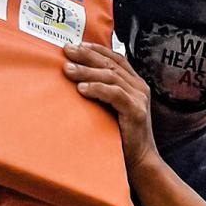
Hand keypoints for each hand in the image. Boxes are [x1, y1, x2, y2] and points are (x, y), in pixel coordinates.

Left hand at [62, 42, 158, 171]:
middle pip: (110, 64)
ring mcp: (139, 98)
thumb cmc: (121, 136)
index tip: (76, 44)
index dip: (96, 50)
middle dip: (87, 56)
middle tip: (66, 52)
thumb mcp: (111, 109)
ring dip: (87, 71)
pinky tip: (81, 89)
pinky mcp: (136, 111)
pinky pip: (115, 94)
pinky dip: (97, 89)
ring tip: (67, 70)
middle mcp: (139, 87)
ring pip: (111, 76)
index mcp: (134, 83)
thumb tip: (75, 79)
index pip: (115, 58)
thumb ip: (102, 93)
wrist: (139, 160)